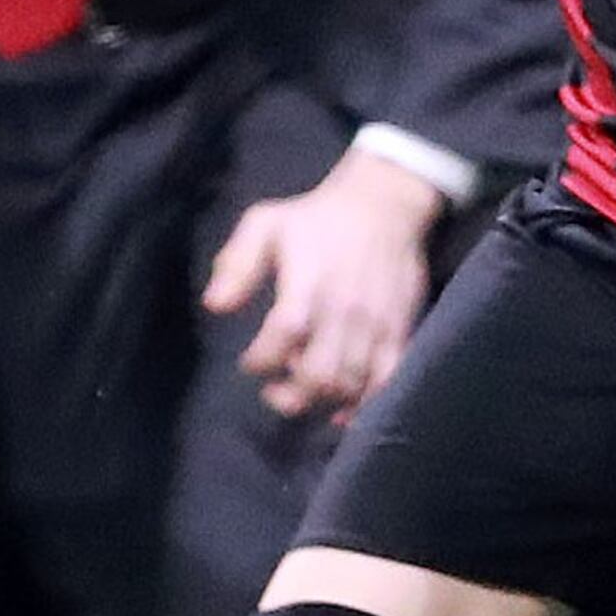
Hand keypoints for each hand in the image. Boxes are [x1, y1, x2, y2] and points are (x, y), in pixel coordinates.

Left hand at [202, 148, 440, 419]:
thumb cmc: (316, 218)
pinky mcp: (400, 331)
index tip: (250, 363)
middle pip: (318, 376)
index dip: (260, 361)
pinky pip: (387, 381)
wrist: (384, 205)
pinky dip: (363, 404)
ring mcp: (375, 325)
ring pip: (349, 385)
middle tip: (274, 390)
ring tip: (303, 391)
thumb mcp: (265, 224)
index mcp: (307, 285)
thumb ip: (238, 264)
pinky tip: (342, 410)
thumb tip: (215, 306)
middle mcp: (343, 311)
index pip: (282, 339)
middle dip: (290, 395)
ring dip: (321, 400)